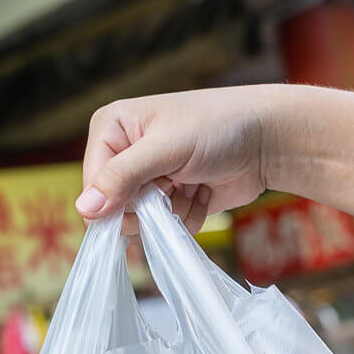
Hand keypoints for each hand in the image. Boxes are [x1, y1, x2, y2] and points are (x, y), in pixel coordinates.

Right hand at [77, 86, 273, 232]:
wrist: (269, 138)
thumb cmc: (219, 126)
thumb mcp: (165, 148)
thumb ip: (122, 177)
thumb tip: (84, 210)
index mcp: (113, 128)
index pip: (92, 183)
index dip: (114, 201)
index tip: (145, 198)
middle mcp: (126, 153)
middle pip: (115, 207)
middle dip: (148, 205)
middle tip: (174, 185)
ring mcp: (150, 178)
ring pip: (142, 222)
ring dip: (172, 211)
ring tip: (194, 182)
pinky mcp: (172, 199)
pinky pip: (166, 228)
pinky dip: (187, 216)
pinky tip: (204, 191)